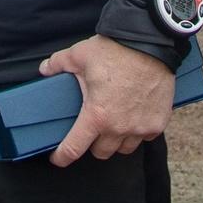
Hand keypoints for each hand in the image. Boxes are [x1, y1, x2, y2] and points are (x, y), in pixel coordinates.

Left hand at [38, 35, 174, 166]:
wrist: (150, 44)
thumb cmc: (115, 50)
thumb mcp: (79, 55)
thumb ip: (57, 64)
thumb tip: (44, 69)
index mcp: (96, 116)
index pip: (73, 148)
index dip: (62, 157)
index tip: (58, 158)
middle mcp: (118, 128)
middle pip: (100, 152)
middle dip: (92, 143)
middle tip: (91, 127)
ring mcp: (140, 128)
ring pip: (123, 148)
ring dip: (116, 141)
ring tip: (113, 124)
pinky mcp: (157, 124)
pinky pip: (144, 138)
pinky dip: (137, 132)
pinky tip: (133, 117)